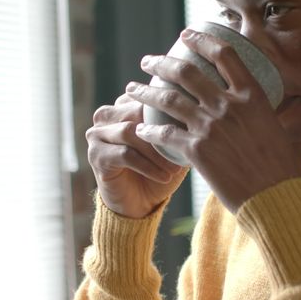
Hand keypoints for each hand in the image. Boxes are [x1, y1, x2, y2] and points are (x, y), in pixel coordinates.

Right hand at [86, 93, 188, 218]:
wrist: (139, 204)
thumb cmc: (159, 169)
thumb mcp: (175, 144)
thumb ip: (182, 123)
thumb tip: (204, 106)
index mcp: (124, 105)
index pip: (147, 95)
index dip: (171, 108)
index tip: (196, 121)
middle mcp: (106, 115)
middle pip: (136, 111)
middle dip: (163, 128)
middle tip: (188, 143)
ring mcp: (97, 134)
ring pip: (129, 132)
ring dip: (156, 151)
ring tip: (176, 167)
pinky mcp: (95, 156)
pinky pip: (125, 155)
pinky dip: (148, 166)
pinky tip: (165, 177)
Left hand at [129, 29, 300, 213]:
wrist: (276, 201)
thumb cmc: (286, 172)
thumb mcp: (288, 135)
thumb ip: (277, 123)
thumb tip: (279, 121)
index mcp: (253, 96)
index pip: (224, 55)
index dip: (202, 40)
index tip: (186, 35)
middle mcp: (229, 106)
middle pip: (186, 72)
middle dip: (162, 62)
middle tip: (148, 61)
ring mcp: (211, 127)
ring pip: (168, 99)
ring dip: (146, 90)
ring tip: (132, 88)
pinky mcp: (197, 152)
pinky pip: (165, 133)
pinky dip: (149, 129)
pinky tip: (140, 128)